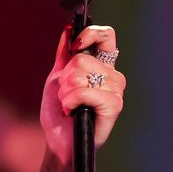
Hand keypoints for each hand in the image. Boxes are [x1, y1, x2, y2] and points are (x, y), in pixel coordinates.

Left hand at [40, 24, 125, 163]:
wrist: (57, 141)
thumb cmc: (59, 113)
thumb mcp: (57, 79)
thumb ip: (63, 55)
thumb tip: (67, 30)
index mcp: (102, 67)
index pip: (106, 37)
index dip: (90, 34)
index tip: (74, 47)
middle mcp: (112, 77)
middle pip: (81, 59)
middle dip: (64, 79)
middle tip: (66, 96)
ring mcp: (115, 91)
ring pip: (80, 75)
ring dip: (65, 93)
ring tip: (69, 106)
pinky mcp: (114, 105)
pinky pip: (84, 91)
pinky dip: (70, 102)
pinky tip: (72, 112)